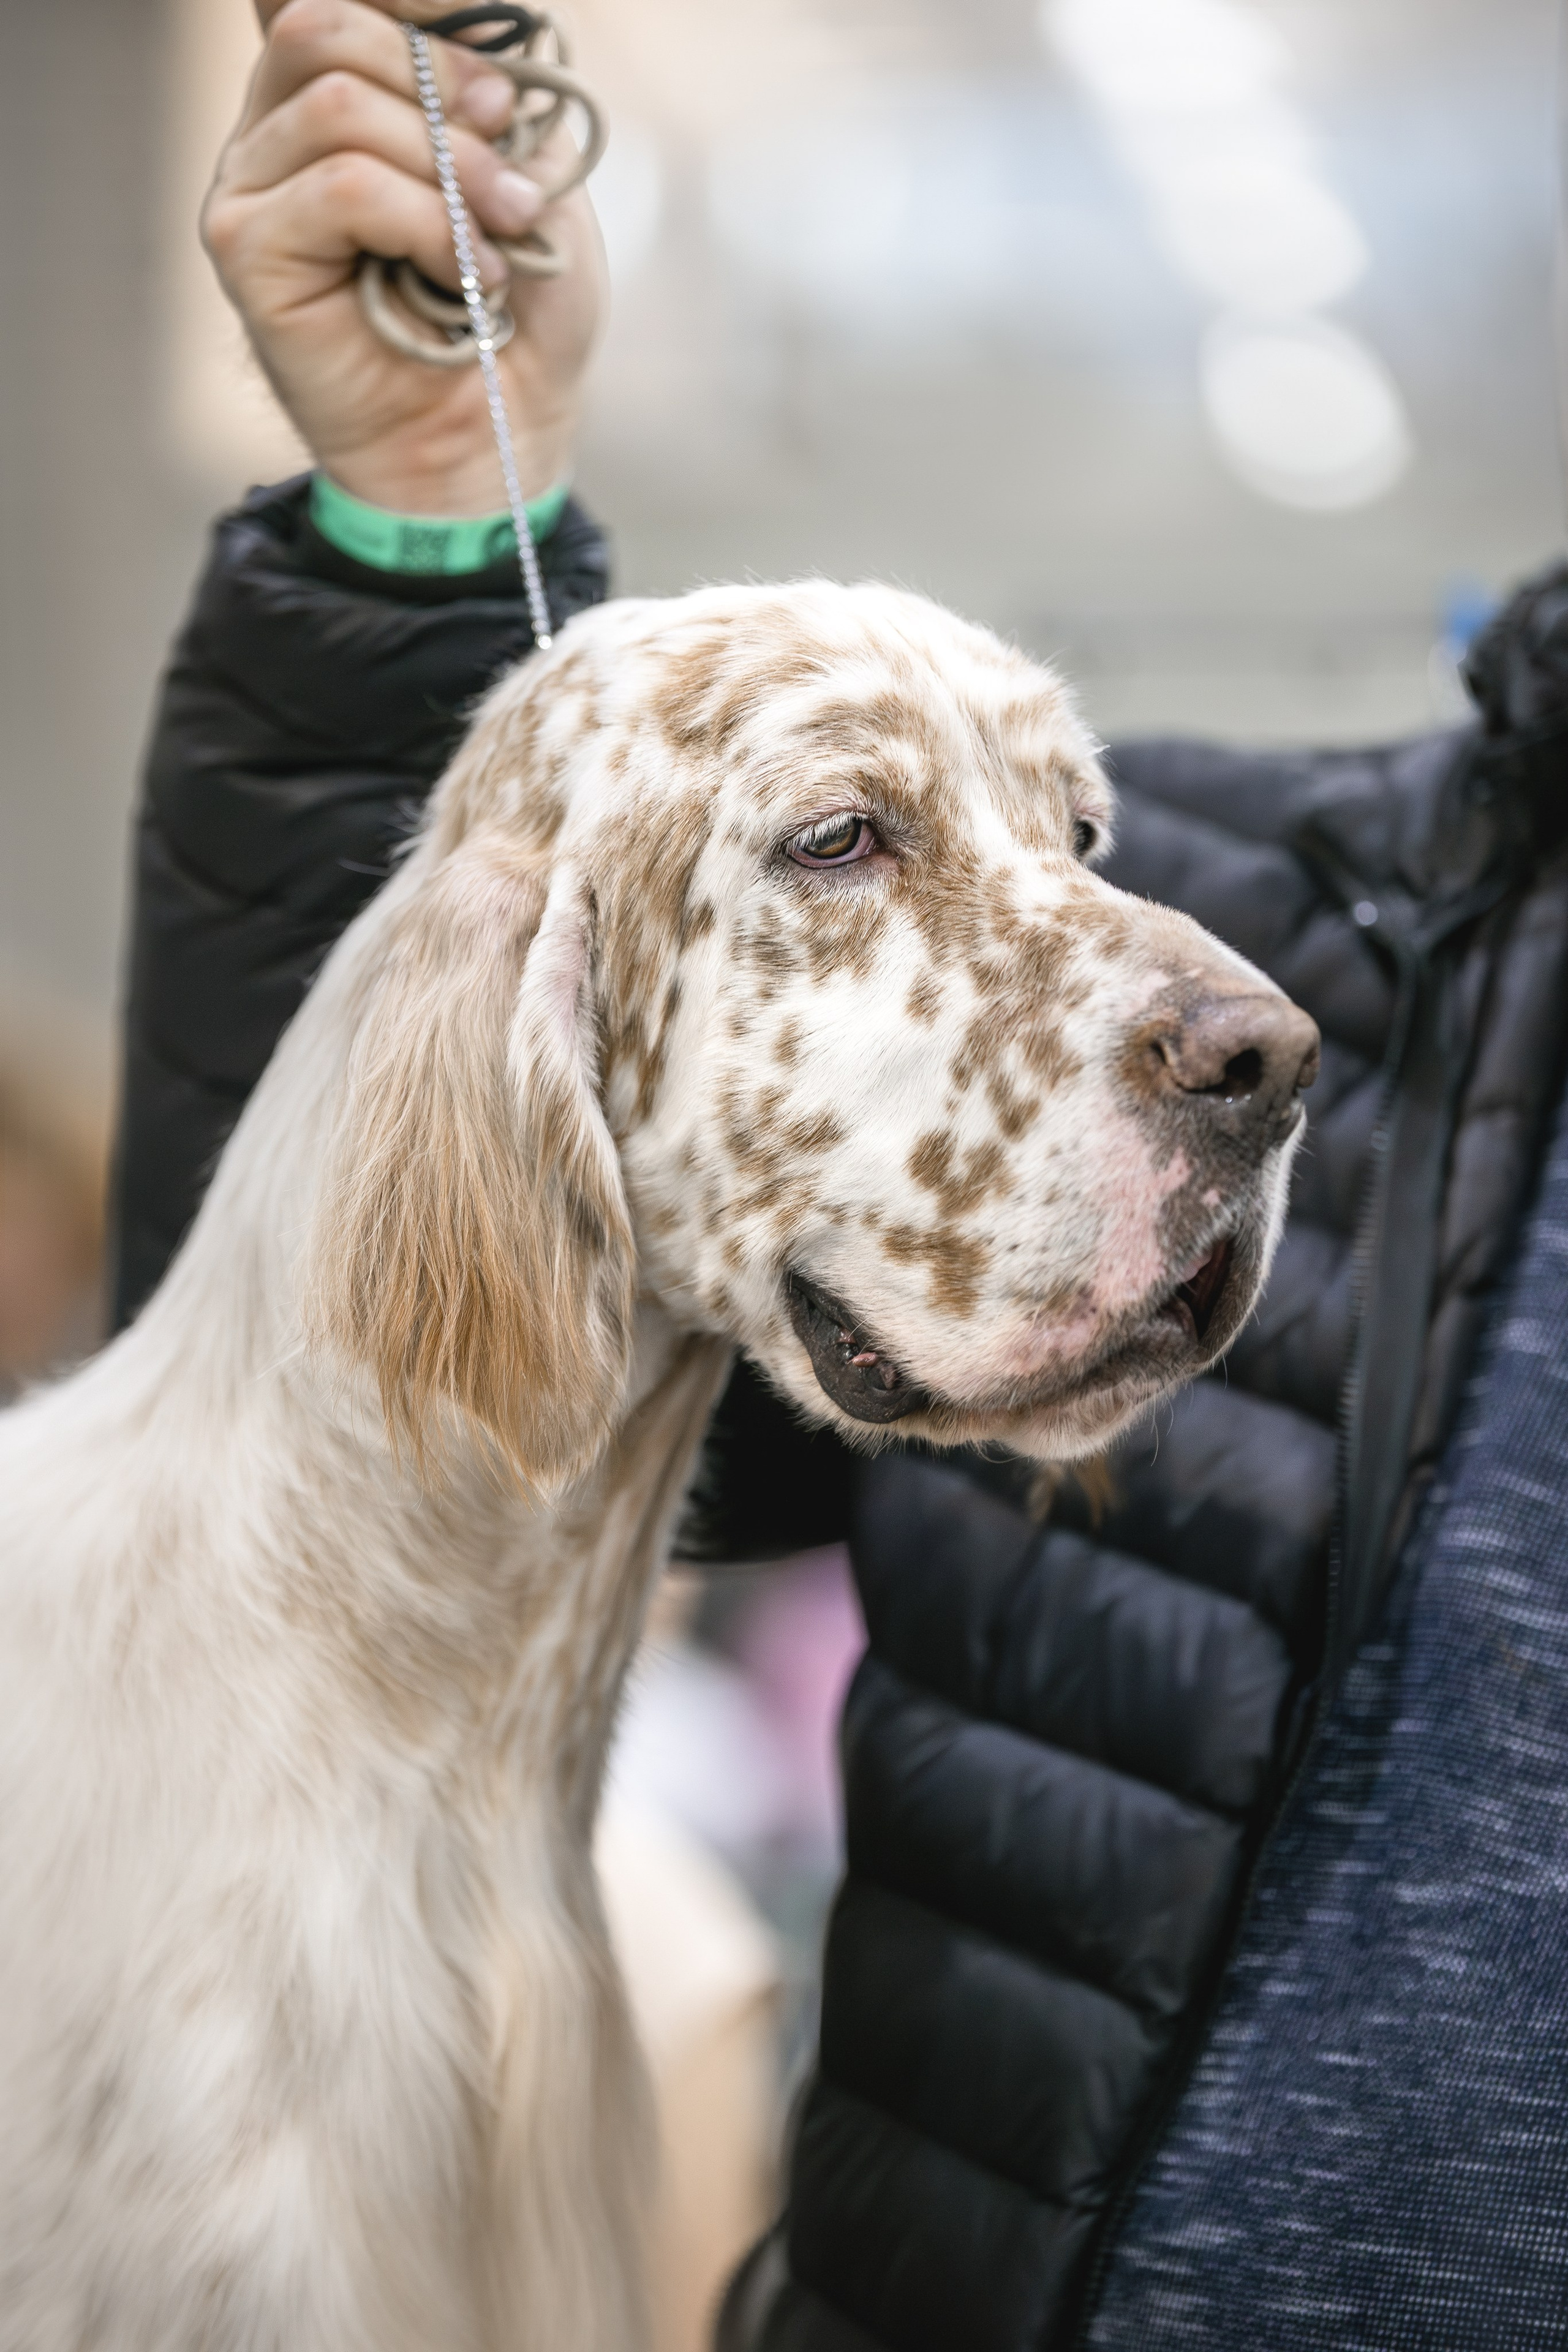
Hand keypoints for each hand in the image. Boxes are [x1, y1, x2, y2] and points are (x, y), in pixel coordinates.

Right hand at [203, 0, 606, 512]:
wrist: (496, 436)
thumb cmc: (515, 313)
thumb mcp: (530, 176)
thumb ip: (492, 96)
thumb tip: (479, 52)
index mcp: (340, 91)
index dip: (422, 12)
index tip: (499, 88)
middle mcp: (280, 126)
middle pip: (327, 26)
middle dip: (441, 88)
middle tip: (508, 177)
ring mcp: (251, 184)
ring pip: (336, 107)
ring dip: (443, 169)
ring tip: (498, 241)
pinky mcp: (246, 247)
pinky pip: (340, 188)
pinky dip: (423, 224)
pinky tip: (464, 279)